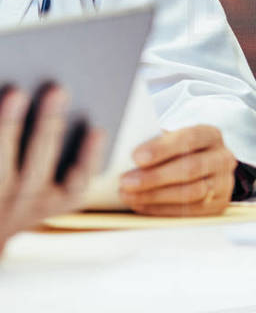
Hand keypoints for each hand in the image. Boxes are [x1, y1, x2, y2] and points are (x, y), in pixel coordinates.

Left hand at [0, 88, 104, 262]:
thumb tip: (15, 93)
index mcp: (3, 227)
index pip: (60, 199)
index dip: (83, 163)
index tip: (98, 125)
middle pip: (33, 183)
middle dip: (49, 130)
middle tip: (57, 87)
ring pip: (1, 181)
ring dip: (13, 131)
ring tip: (15, 90)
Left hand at [119, 125, 235, 215]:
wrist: (206, 164)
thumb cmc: (177, 147)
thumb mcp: (170, 137)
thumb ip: (154, 142)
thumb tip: (124, 155)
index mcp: (209, 135)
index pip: (187, 139)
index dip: (161, 149)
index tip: (135, 157)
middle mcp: (221, 158)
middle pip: (189, 169)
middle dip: (153, 177)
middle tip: (125, 181)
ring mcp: (223, 183)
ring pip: (191, 192)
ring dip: (155, 196)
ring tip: (128, 195)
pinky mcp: (219, 205)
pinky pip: (191, 211)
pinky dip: (162, 209)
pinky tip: (141, 205)